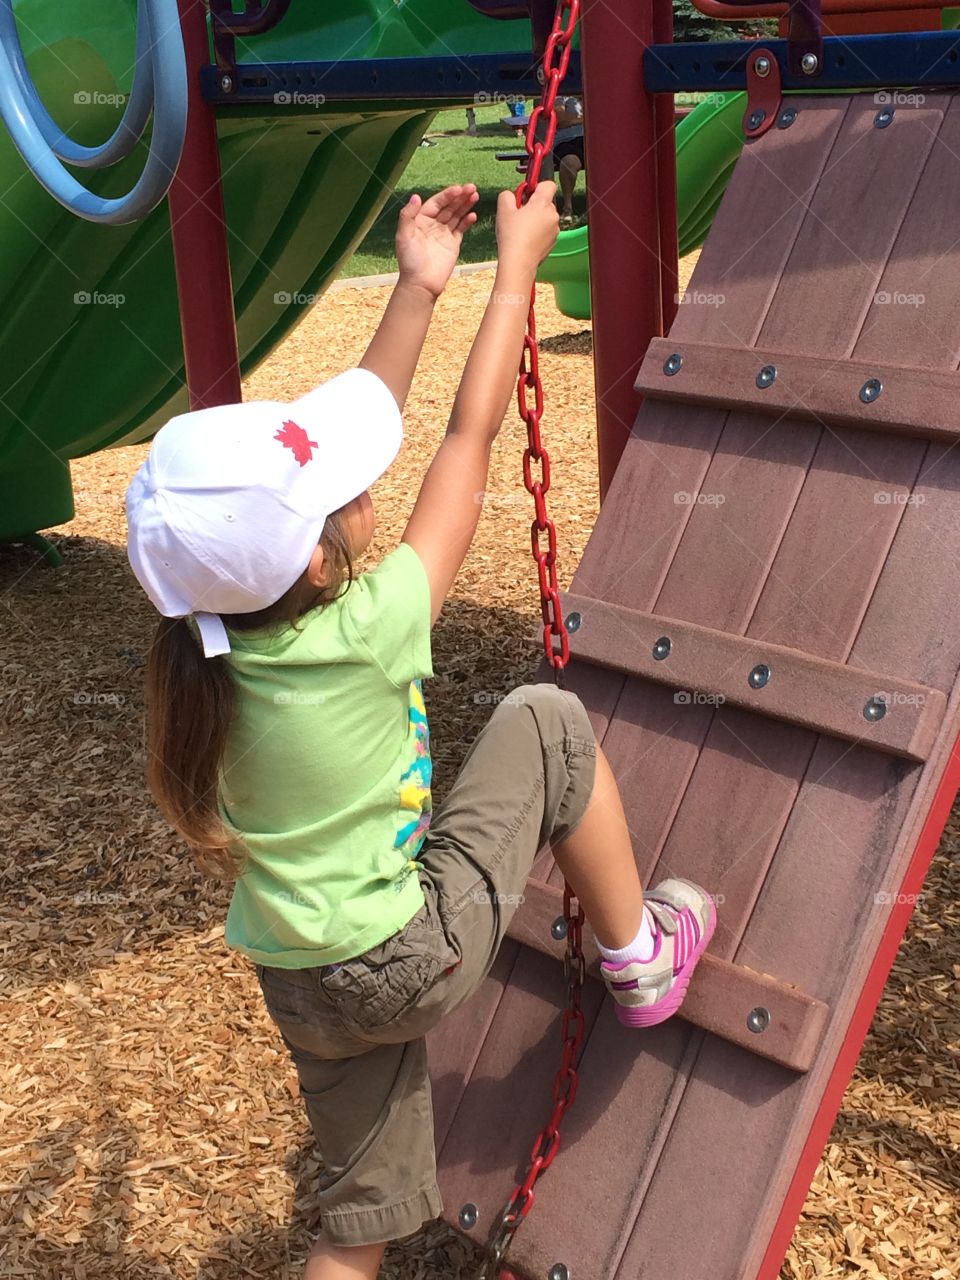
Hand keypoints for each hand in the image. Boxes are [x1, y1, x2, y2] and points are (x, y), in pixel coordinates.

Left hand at [396, 184, 478, 298]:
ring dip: (466, 205)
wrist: (421, 283)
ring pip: (456, 215)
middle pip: (449, 206)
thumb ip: (407, 216)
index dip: (447, 195)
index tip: (458, 189)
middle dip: (460, 197)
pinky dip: (467, 221)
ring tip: (475, 195)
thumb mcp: (404, 236)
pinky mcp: (453, 244)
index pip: (436, 202)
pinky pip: (461, 228)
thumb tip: (416, 196)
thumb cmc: (410, 261)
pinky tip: (473, 214)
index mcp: (421, 220)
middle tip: (472, 188)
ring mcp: (444, 233)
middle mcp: (433, 224)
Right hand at [495, 181, 558, 272]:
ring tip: (521, 229)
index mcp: (543, 203)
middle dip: (533, 205)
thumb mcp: (503, 210)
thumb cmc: (512, 236)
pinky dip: (537, 232)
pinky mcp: (553, 242)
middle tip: (518, 214)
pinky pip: (545, 231)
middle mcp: (553, 215)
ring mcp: (555, 230)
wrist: (519, 263)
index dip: (536, 187)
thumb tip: (510, 195)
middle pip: (545, 202)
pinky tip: (525, 239)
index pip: (548, 184)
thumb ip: (507, 195)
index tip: (525, 195)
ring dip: (535, 219)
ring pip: (545, 218)